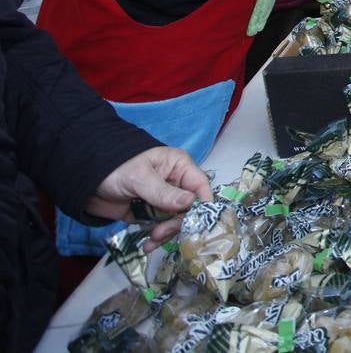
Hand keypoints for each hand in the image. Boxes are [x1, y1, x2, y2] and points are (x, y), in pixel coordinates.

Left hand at [87, 147, 211, 247]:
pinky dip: (157, 238)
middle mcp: (176, 183)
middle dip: (178, 223)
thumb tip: (191, 202)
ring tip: (152, 239)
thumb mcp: (140, 178)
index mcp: (179, 167)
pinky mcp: (152, 214)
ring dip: (166, 233)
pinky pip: (162, 228)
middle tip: (160, 232)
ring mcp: (164, 200)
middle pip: (190, 207)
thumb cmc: (115, 169)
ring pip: (177, 220)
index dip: (202, 203)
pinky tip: (148, 245)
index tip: (197, 222)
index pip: (200, 185)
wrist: (85, 184)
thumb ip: (164, 192)